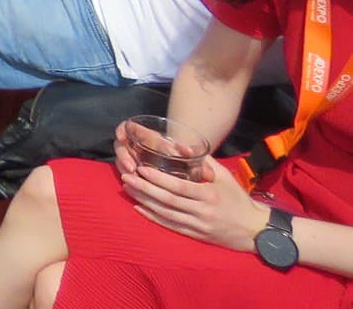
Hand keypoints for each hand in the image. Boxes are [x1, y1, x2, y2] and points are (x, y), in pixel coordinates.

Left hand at [121, 153, 268, 252]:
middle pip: (168, 200)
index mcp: (208, 195)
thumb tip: (181, 145)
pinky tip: (139, 208)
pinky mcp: (196, 236)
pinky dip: (153, 218)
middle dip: (145, 189)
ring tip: (128, 189)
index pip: (178, 187)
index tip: (142, 169)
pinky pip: (171, 226)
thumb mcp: (224, 176)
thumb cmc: (237, 199)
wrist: (254, 230)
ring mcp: (198, 225)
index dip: (158, 179)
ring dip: (145, 202)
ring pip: (166, 214)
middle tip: (127, 178)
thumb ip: (203, 160)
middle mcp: (202, 211)